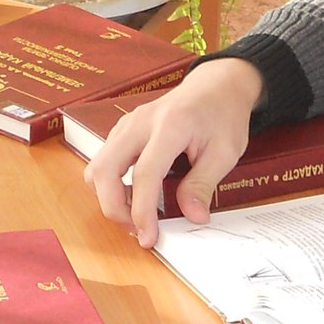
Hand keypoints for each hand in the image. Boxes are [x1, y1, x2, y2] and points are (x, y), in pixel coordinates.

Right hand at [86, 58, 262, 248]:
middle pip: (104, 170)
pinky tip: (135, 195)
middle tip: (137, 228)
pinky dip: (112, 184)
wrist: (216, 86)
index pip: (144, 174)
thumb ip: (204, 184)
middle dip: (113, 207)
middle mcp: (139, 122)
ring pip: (98, 167)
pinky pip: (104, 161)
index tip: (148, 237)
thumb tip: (192, 217)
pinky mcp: (122, 130)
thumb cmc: (222, 115)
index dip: (142, 211)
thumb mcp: (225, 152)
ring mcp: (126, 124)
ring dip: (109, 197)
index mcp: (170, 126)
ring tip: (137, 213)